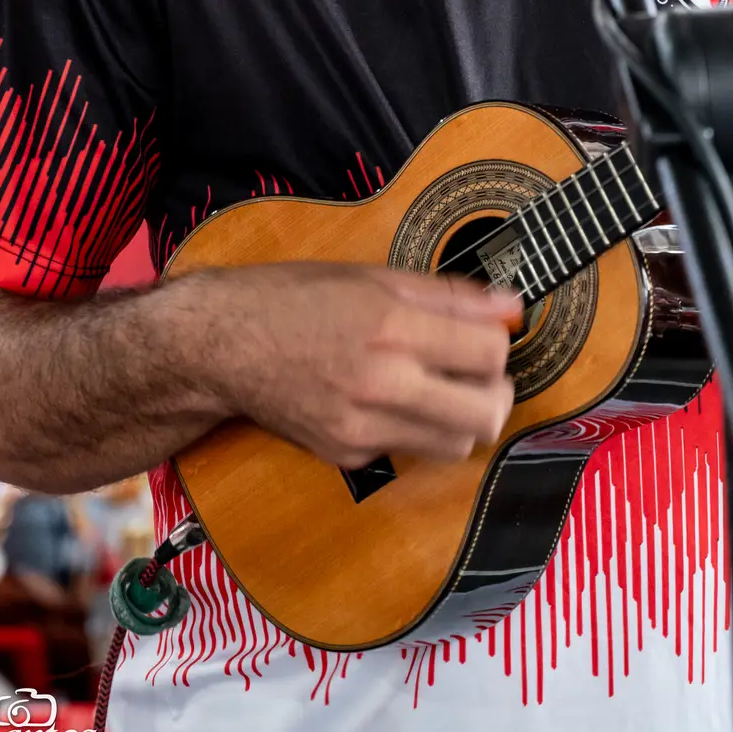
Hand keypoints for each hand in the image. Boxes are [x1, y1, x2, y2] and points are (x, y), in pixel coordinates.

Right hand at [195, 262, 520, 467]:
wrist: (221, 345)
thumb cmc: (293, 298)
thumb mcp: (372, 276)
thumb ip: (447, 293)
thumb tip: (510, 304)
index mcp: (391, 325)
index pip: (489, 352)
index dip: (498, 341)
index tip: (484, 333)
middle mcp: (381, 381)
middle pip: (486, 413)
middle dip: (497, 391)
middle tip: (481, 372)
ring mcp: (363, 426)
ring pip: (457, 444)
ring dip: (464, 419)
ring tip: (443, 388)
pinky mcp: (346, 455)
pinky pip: (407, 450)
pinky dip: (414, 429)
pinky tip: (391, 399)